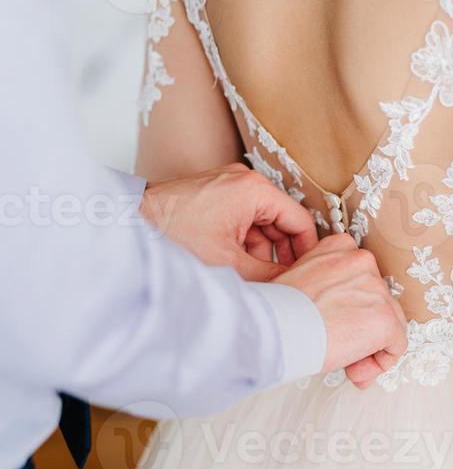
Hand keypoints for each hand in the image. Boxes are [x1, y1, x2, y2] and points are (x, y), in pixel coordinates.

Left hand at [140, 163, 318, 279]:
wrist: (128, 223)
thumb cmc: (171, 236)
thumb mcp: (228, 263)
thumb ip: (269, 276)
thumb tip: (294, 287)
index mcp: (255, 189)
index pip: (300, 221)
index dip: (307, 252)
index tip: (308, 275)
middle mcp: (245, 180)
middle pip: (282, 222)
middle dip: (281, 255)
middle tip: (282, 283)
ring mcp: (229, 185)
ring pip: (261, 224)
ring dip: (260, 252)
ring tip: (252, 279)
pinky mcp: (215, 194)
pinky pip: (243, 220)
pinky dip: (243, 243)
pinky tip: (234, 267)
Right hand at [274, 235, 407, 388]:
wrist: (275, 327)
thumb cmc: (278, 311)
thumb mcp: (301, 282)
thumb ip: (328, 288)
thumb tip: (340, 315)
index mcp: (341, 248)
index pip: (361, 278)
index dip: (352, 308)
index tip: (337, 327)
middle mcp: (363, 262)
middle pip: (377, 301)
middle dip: (362, 331)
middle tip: (341, 352)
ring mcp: (377, 290)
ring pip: (389, 323)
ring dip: (369, 348)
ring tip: (348, 366)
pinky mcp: (385, 318)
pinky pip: (396, 346)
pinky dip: (380, 363)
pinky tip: (356, 372)